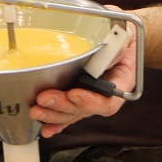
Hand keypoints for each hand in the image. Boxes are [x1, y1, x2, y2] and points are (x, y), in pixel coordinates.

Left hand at [30, 6, 137, 137]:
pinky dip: (54, 121)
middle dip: (62, 106)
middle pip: (83, 110)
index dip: (90, 101)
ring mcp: (88, 98)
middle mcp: (103, 96)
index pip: (108, 100)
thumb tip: (104, 50)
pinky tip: (45, 128)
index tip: (74, 95)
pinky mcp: (75, 97)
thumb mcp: (124, 33)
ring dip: (53, 115)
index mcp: (120, 83)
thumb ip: (117, 43)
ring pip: (71, 113)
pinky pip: (65, 113)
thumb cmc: (121, 35)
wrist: (117, 37)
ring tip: (37, 111)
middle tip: (45, 99)